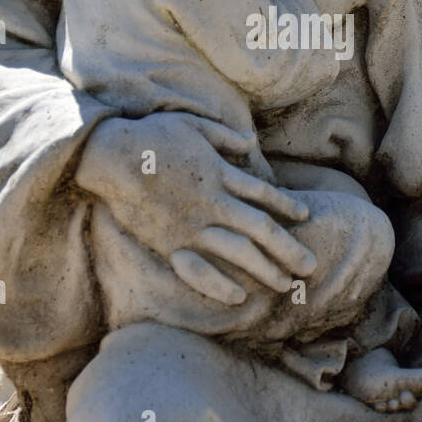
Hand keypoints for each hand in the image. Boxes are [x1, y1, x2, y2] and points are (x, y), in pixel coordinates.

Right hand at [78, 111, 316, 306]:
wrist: (112, 157)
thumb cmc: (152, 136)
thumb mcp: (194, 125)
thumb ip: (225, 137)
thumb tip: (250, 141)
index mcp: (220, 174)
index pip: (263, 194)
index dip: (286, 205)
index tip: (305, 216)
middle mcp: (213, 204)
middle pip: (260, 229)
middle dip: (288, 249)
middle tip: (310, 268)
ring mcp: (192, 227)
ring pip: (238, 252)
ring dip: (265, 270)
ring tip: (285, 285)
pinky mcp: (170, 244)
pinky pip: (199, 269)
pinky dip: (219, 284)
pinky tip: (238, 297)